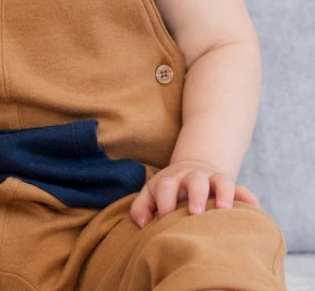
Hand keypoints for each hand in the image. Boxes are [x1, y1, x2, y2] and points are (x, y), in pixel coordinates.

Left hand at [130, 159, 260, 227]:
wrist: (191, 169)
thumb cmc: (169, 190)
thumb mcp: (151, 193)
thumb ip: (141, 207)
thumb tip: (143, 224)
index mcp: (172, 180)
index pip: (166, 186)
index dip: (165, 201)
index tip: (164, 219)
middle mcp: (193, 178)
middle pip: (194, 180)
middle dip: (195, 195)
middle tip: (194, 213)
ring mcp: (213, 180)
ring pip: (220, 180)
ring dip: (223, 192)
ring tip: (224, 209)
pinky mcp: (230, 187)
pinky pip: (242, 190)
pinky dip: (248, 197)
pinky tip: (254, 208)